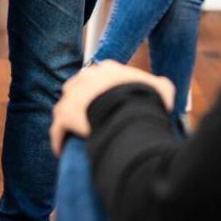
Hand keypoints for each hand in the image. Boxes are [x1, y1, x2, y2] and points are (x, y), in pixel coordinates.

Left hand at [49, 60, 175, 155]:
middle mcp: (87, 78)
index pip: (98, 76)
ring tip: (73, 135)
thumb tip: (163, 90)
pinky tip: (61, 150)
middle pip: (77, 89)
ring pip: (63, 108)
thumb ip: (160, 86)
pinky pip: (57, 129)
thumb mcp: (161, 89)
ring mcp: (74, 97)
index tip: (104, 102)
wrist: (132, 111)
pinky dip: (58, 139)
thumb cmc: (147, 100)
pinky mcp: (65, 116)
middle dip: (80, 102)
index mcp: (108, 70)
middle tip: (88, 118)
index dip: (100, 90)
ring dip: (66, 121)